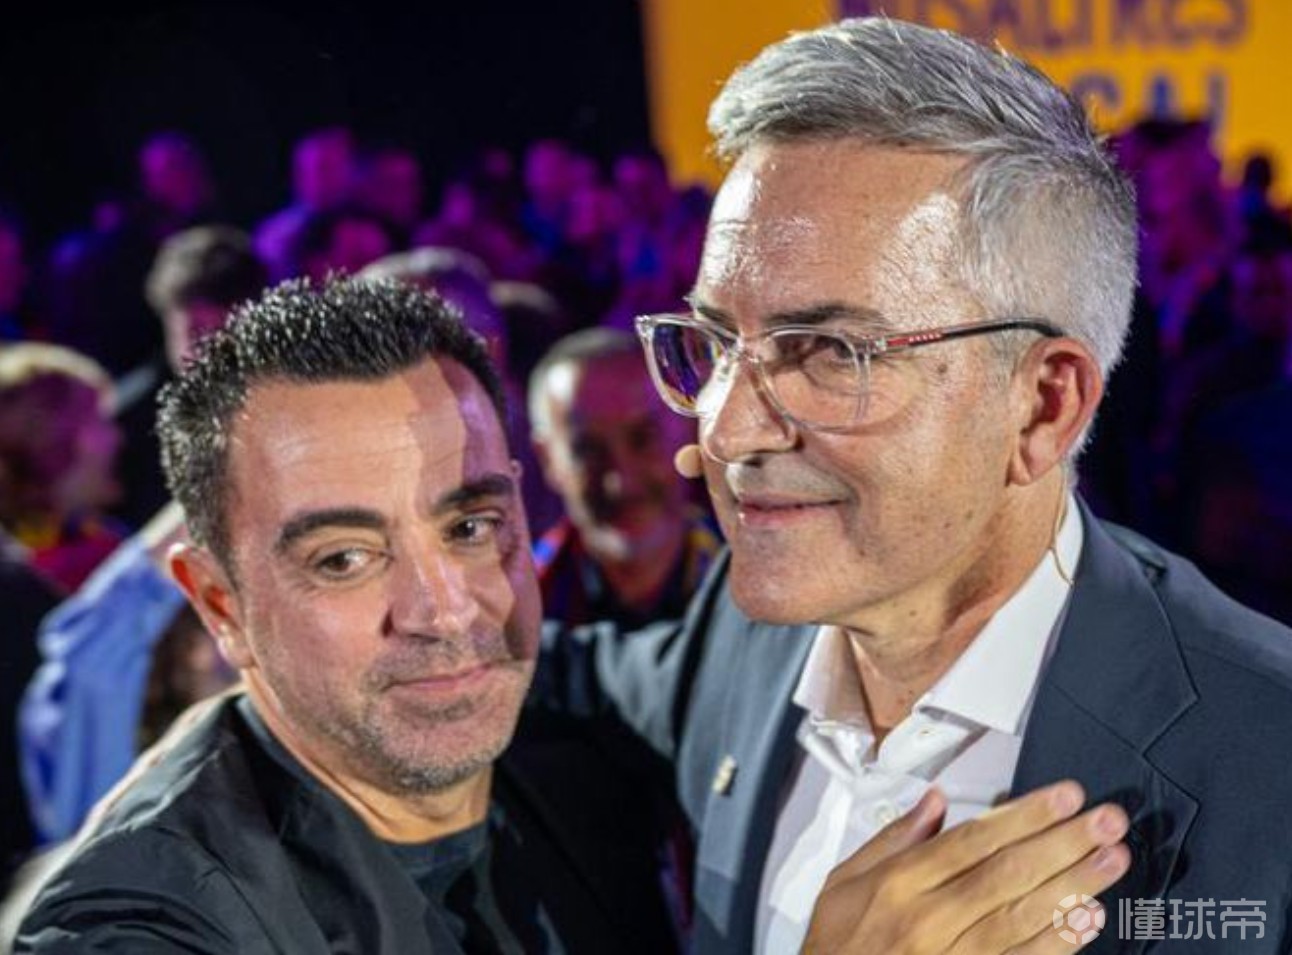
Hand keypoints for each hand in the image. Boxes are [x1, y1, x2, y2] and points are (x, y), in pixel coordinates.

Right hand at [802, 780, 1129, 953]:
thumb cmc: (838, 944)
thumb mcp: (844, 881)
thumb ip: (892, 838)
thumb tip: (934, 800)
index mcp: (899, 884)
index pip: (972, 840)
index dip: (1023, 816)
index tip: (1065, 796)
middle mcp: (929, 919)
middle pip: (1008, 874)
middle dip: (1063, 843)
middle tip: (1107, 821)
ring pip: (1023, 917)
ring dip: (1074, 886)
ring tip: (1113, 860)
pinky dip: (1058, 942)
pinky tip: (1088, 919)